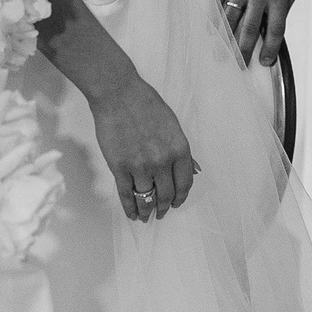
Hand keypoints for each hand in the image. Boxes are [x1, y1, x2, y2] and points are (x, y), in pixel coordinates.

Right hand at [91, 73, 196, 222]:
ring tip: (146, 216)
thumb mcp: (173, 125)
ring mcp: (140, 166)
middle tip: (161, 213)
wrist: (118, 95)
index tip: (176, 203)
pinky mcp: (119, 168)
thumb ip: (182, 150)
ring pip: (146, 198)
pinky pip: (126, 194)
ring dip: (147, 210)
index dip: (180, 197)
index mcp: (179, 149)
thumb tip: (193, 169)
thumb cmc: (146, 104)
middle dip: (164, 207)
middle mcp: (162, 161)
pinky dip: (130, 207)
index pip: (184, 184)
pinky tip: (132, 213)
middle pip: (165, 194)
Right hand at [216, 0, 294, 65]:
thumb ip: (279, 11)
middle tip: (240, 63)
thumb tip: (268, 37)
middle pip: (250, 29)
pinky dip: (214, 18)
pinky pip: (217, 2)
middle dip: (244, 50)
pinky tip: (212, 31)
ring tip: (222, 54)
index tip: (265, 61)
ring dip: (226, 39)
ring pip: (231, 18)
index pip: (275, 29)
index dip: (270, 48)